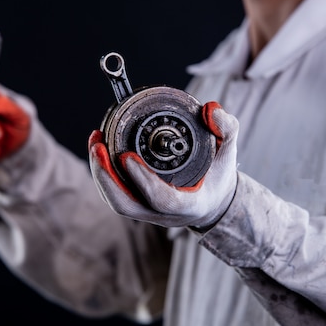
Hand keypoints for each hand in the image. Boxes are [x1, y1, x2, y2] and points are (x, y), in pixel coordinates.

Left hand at [88, 101, 238, 228]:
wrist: (213, 203)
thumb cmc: (218, 178)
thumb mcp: (229, 153)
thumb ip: (227, 129)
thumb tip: (210, 110)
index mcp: (189, 205)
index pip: (162, 199)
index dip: (143, 180)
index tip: (127, 156)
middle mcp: (165, 215)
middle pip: (126, 205)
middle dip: (106, 176)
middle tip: (98, 146)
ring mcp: (148, 214)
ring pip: (116, 201)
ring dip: (101, 173)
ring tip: (96, 143)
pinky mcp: (138, 207)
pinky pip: (115, 194)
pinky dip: (103, 175)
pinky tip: (99, 151)